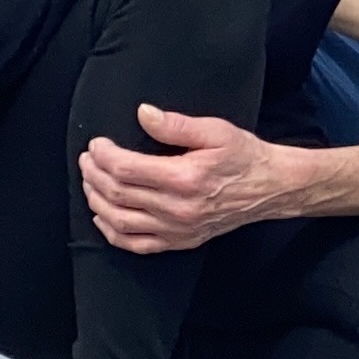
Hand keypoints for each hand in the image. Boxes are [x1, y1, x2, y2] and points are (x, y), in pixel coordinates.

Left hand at [78, 104, 293, 252]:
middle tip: (87, 159)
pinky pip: (135, 244)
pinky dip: (112, 232)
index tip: (96, 143)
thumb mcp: (216, 131)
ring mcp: (177, 229)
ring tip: (90, 181)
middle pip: (117, 193)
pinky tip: (103, 216)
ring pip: (119, 220)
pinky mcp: (180, 242)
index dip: (103, 155)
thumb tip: (143, 114)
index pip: (126, 169)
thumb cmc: (245, 156)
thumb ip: (176, 125)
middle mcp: (177, 208)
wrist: (271, 188)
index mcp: (184, 178)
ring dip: (96, 200)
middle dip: (94, 174)